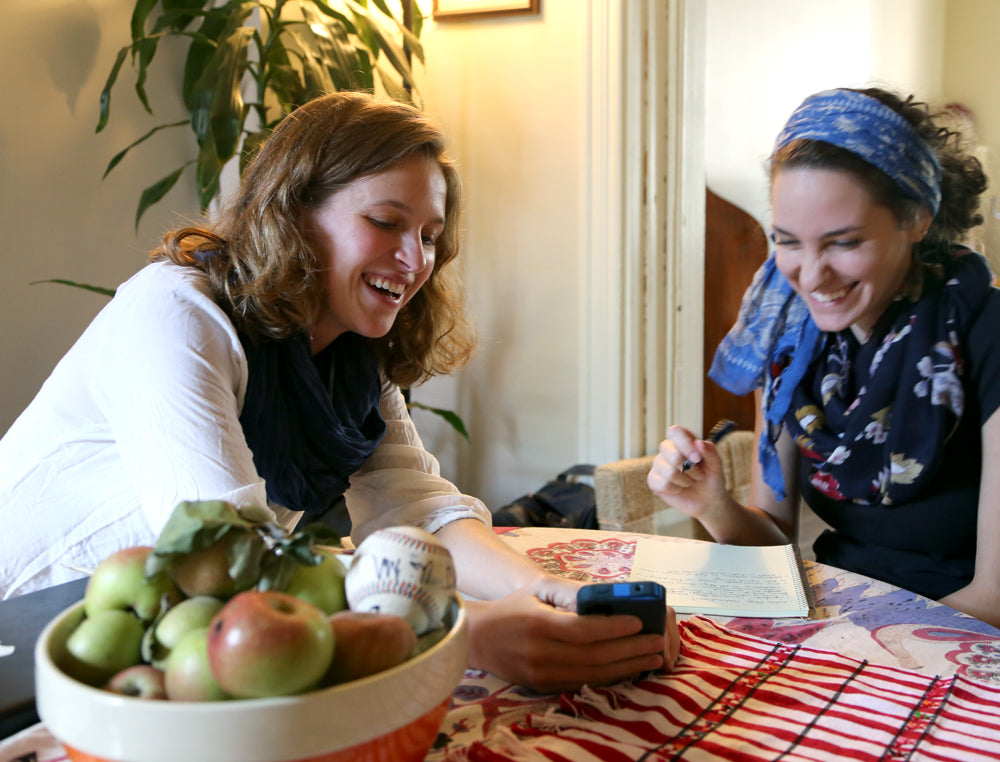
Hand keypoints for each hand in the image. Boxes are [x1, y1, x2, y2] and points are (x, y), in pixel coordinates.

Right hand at [465, 575, 679, 693]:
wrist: (478, 637)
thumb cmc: (513, 606)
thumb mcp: (538, 588)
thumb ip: (571, 591)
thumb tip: (606, 598)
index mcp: (538, 624)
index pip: (582, 630)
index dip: (613, 628)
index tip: (639, 622)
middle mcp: (539, 653)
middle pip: (593, 656)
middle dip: (630, 649)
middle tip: (656, 641)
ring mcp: (541, 674)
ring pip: (591, 674)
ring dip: (625, 667)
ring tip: (650, 657)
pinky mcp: (543, 687)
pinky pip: (581, 683)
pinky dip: (608, 677)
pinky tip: (627, 668)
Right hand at [647, 425, 728, 517]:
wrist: (708, 501)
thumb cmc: (711, 479)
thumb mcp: (716, 465)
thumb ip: (710, 452)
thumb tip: (698, 442)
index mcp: (682, 441)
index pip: (675, 432)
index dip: (685, 444)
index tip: (697, 458)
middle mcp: (668, 450)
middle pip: (669, 451)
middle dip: (688, 467)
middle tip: (699, 475)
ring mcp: (659, 465)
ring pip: (668, 471)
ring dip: (685, 481)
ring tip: (690, 482)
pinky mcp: (653, 480)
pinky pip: (663, 484)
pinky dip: (677, 489)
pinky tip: (680, 489)